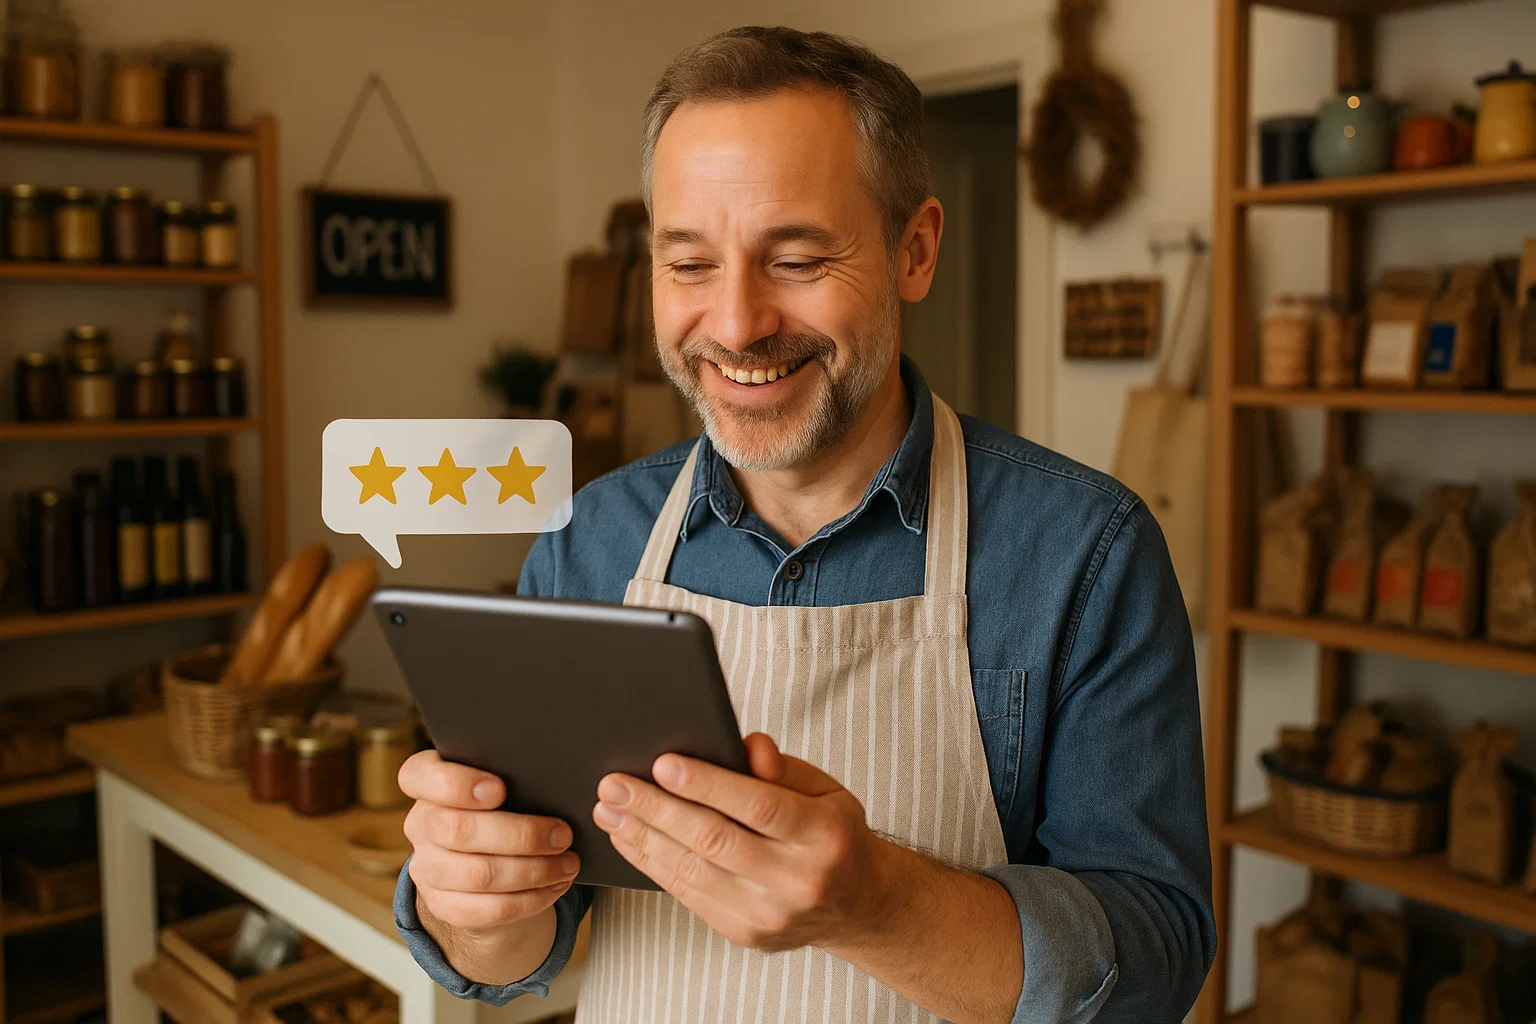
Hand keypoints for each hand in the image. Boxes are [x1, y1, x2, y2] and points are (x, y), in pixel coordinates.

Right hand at [400, 749, 580, 936]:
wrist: (490, 857)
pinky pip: (488, 909)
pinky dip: (530, 899)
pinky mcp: (443, 904)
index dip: (456, 784)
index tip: (499, 789)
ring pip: (477, 874)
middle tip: (562, 835)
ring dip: (534, 871)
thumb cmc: (505, 805)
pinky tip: (555, 885)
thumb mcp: (504, 781)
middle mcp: (420, 824)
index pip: (417, 775)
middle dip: (521, 834)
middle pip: (458, 829)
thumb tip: (555, 785)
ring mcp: (427, 867)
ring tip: (568, 863)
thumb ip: (515, 775)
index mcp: (427, 781)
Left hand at [591, 733, 894, 952]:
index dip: (708, 784)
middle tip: (615, 784)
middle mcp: (798, 879)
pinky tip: (630, 838)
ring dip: (643, 837)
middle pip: (715, 839)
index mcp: (824, 834)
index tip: (663, 763)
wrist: (856, 903)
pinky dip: (652, 864)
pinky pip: (688, 895)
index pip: (759, 806)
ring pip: (693, 871)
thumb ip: (781, 767)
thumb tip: (746, 745)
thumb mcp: (823, 789)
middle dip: (657, 809)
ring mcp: (769, 914)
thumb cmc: (831, 832)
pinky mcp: (744, 933)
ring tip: (609, 809)